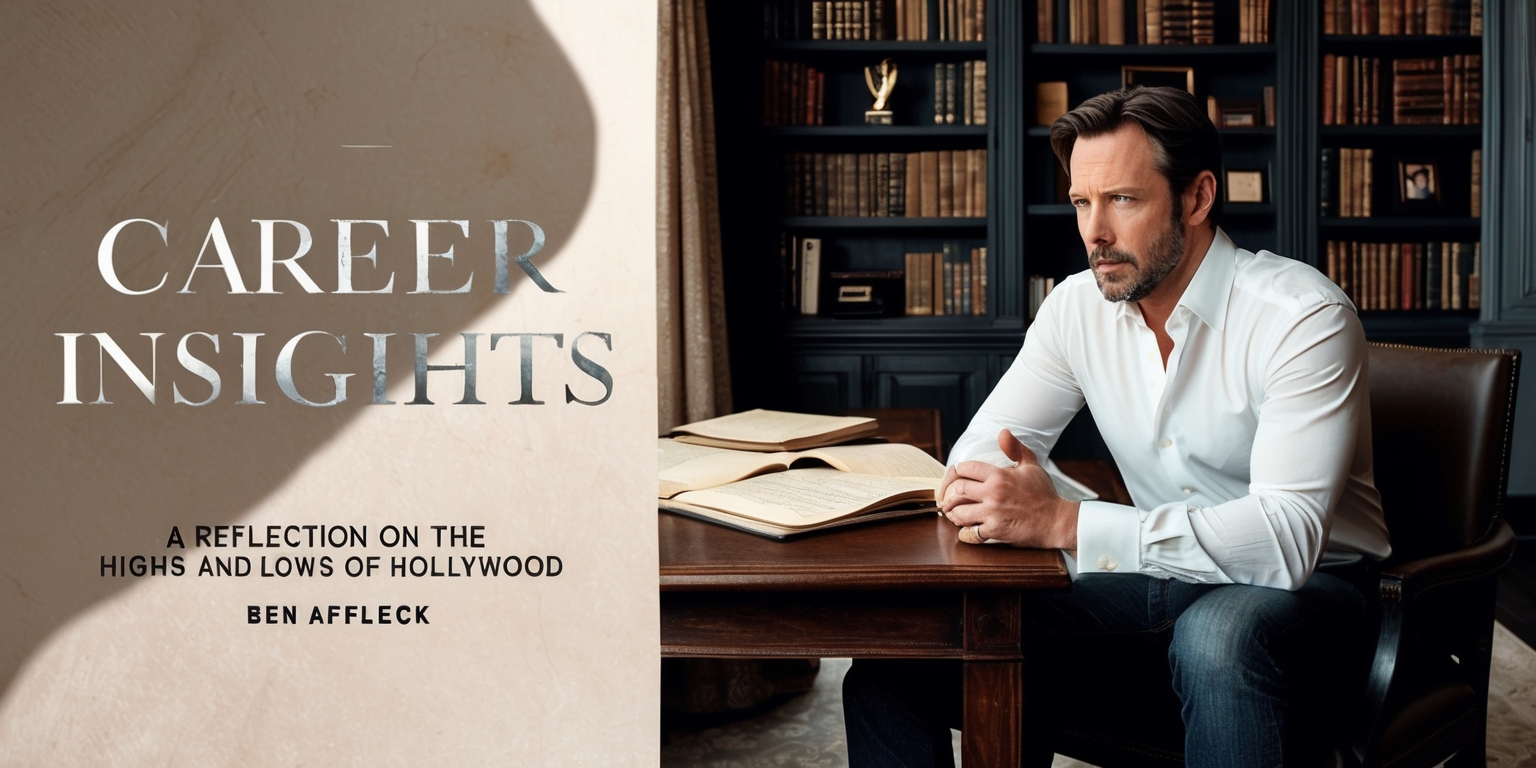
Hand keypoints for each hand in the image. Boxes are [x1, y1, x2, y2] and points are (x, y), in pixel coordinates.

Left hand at [939, 430, 1078, 549]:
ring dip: (954, 513)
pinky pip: (970, 533)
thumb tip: (1002, 432)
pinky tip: (966, 529)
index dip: (958, 471)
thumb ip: (1015, 448)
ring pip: (959, 512)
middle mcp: (993, 493)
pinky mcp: (995, 531)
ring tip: (955, 513)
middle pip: (957, 489)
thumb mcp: (1031, 466)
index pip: (966, 468)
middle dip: (950, 493)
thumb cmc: (1044, 494)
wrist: (1056, 521)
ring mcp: (993, 513)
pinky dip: (965, 533)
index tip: (959, 476)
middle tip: (950, 497)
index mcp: (999, 475)